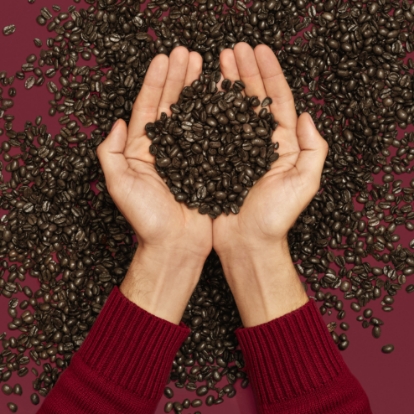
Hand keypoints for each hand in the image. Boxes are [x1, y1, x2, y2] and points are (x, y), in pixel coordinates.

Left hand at [97, 47, 211, 323]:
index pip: (148, 108)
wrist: (176, 245)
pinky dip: (216, 114)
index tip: (165, 59)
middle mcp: (165, 149)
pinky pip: (211, 135)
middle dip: (178, 78)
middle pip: (171, 105)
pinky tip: (221, 97)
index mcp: (142, 150)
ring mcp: (187, 156)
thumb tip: (117, 122)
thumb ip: (112, 152)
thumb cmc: (147, 220)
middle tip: (188, 54)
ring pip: (192, 116)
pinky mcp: (206, 165)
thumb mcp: (120, 185)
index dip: (155, 82)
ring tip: (203, 66)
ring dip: (196, 90)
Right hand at [213, 43, 327, 326]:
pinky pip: (212, 130)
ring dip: (225, 84)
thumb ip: (312, 149)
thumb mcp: (304, 184)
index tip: (259, 51)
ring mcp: (237, 150)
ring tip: (217, 62)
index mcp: (282, 145)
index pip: (277, 101)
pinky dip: (208, 110)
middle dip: (245, 72)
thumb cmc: (274, 218)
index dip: (269, 74)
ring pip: (231, 110)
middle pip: (252, 99)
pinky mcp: (218, 160)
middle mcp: (259, 143)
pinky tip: (201, 93)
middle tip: (233, 49)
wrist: (246, 243)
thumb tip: (307, 115)